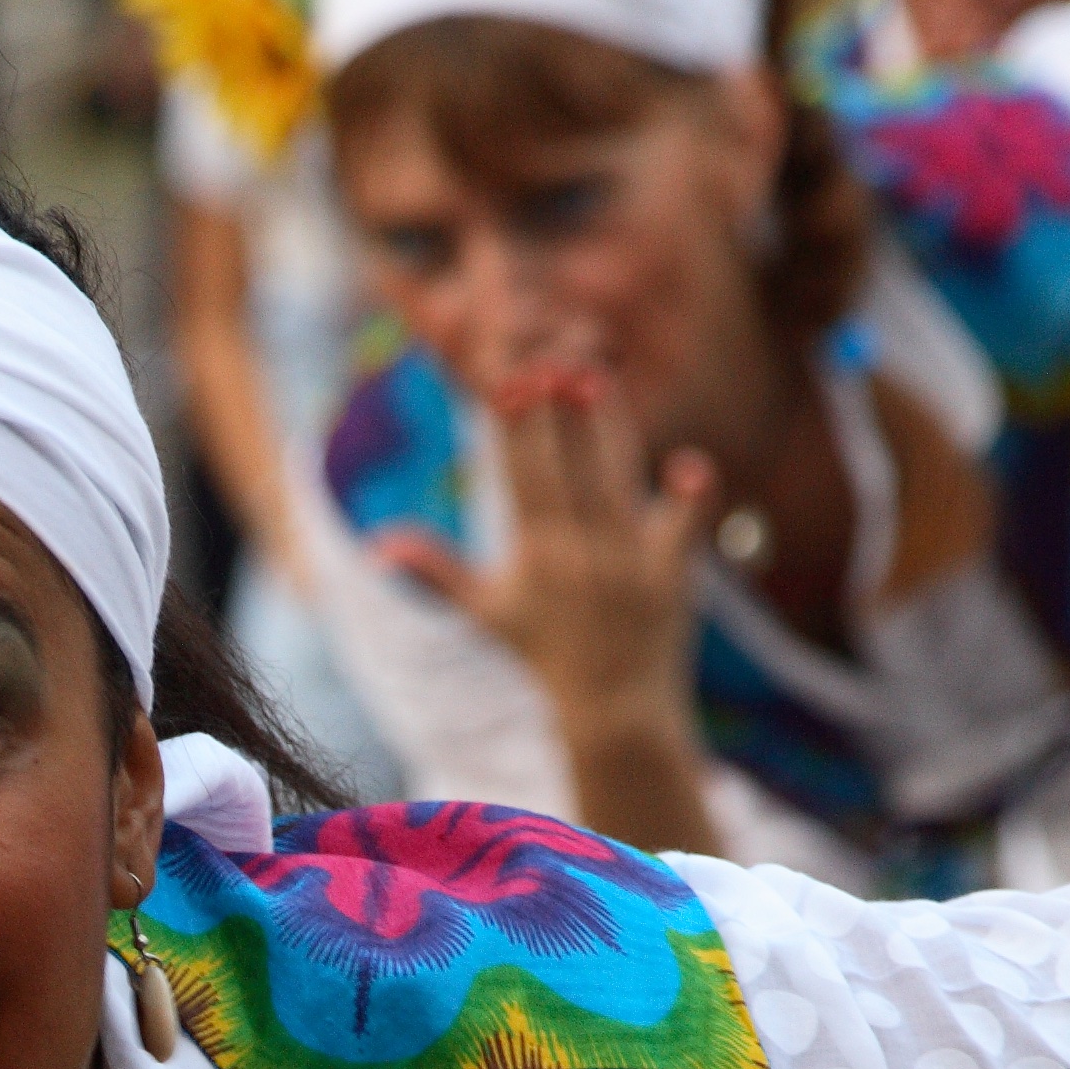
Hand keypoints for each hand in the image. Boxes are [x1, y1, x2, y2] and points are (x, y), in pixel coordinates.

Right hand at [375, 368, 720, 850]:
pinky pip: (684, 528)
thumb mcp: (486, 610)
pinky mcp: (672, 570)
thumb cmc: (544, 652)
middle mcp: (580, 549)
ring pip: (618, 478)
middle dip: (561, 415)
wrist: (612, 706)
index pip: (522, 476)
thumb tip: (379, 544)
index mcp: (535, 551)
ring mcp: (627, 558)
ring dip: (609, 429)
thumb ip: (434, 570)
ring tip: (597, 379)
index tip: (510, 384)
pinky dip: (690, 499)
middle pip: (569, 467)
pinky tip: (691, 465)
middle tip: (555, 362)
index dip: (517, 429)